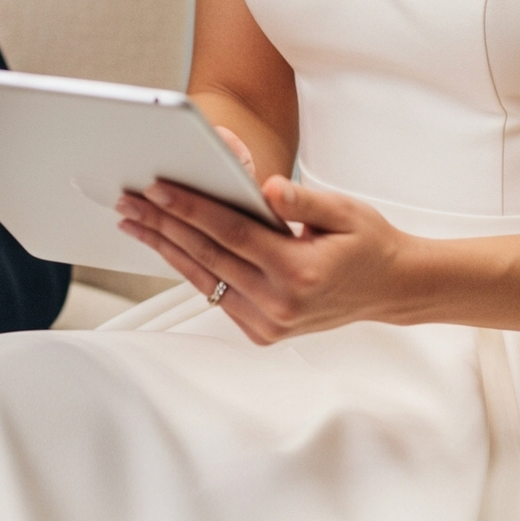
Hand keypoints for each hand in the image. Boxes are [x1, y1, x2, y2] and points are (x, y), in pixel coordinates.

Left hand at [116, 152, 412, 344]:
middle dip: (162, 224)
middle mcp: (280, 303)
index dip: (190, 208)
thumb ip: (302, 200)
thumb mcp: (345, 211)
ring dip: (165, 248)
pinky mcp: (264, 332)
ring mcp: (270, 323)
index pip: (230, 232)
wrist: (390, 289)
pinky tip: (168, 245)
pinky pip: (218, 295)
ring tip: (135, 222)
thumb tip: (265, 188)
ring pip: (205, 278)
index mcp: (299, 270)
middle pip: (207, 255)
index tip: (156, 188)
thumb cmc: (368, 243)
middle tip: (129, 200)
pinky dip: (191, 269)